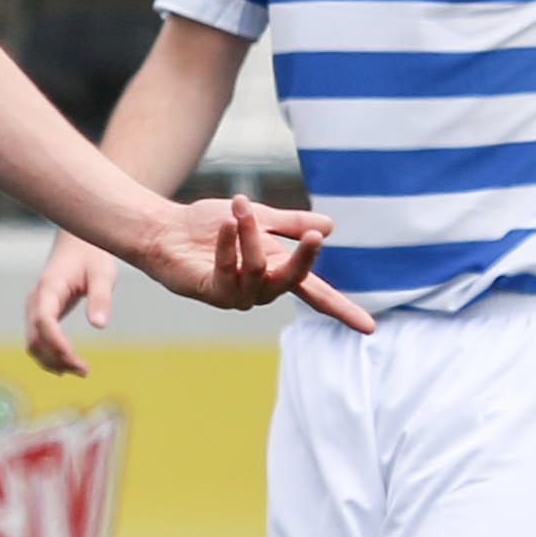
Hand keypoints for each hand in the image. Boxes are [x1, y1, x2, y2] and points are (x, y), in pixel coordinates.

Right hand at [25, 234, 125, 376]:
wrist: (78, 243)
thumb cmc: (92, 256)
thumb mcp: (103, 273)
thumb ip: (100, 298)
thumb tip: (99, 325)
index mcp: (49, 288)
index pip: (43, 320)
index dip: (55, 341)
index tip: (73, 356)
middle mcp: (36, 300)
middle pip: (35, 338)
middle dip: (56, 358)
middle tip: (84, 370)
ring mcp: (34, 308)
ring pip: (34, 344)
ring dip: (53, 361)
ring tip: (81, 371)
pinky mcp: (40, 315)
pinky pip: (38, 341)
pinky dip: (50, 356)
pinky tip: (69, 365)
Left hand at [141, 195, 372, 333]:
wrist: (165, 228)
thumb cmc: (208, 225)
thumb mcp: (259, 216)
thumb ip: (291, 223)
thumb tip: (330, 226)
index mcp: (276, 272)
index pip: (317, 295)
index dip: (343, 311)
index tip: (370, 329)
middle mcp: (260, 289)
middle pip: (293, 282)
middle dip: (305, 259)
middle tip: (317, 238)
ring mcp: (235, 295)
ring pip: (257, 270)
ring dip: (251, 235)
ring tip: (240, 207)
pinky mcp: (210, 292)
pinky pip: (227, 272)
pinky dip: (228, 246)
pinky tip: (225, 225)